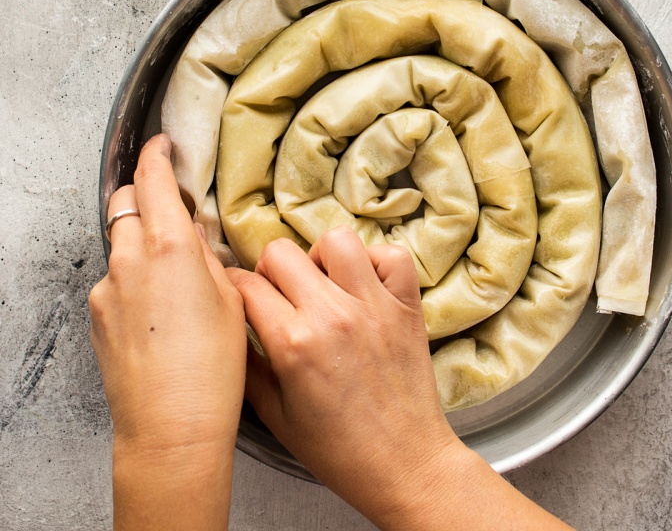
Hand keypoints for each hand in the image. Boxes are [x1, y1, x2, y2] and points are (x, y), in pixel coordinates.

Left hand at [90, 134, 245, 530]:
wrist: (171, 426)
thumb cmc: (212, 367)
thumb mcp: (230, 298)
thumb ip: (207, 257)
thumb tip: (195, 240)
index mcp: (169, 247)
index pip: (152, 180)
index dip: (157, 154)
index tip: (163, 144)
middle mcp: (129, 260)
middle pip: (125, 204)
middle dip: (145, 196)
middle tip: (173, 209)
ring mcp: (107, 289)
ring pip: (120, 245)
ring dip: (141, 243)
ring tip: (175, 278)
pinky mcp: (97, 317)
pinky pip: (114, 281)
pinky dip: (133, 280)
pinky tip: (160, 312)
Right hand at [226, 227, 572, 530]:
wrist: (404, 464)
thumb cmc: (338, 449)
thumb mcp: (275, 417)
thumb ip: (247, 366)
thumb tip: (231, 325)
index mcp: (294, 343)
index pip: (247, 286)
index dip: (234, 287)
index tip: (240, 295)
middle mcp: (333, 314)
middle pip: (281, 252)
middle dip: (270, 270)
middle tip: (280, 295)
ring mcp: (375, 305)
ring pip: (337, 240)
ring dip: (321, 258)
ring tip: (323, 286)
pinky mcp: (407, 305)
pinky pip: (391, 255)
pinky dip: (375, 262)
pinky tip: (364, 287)